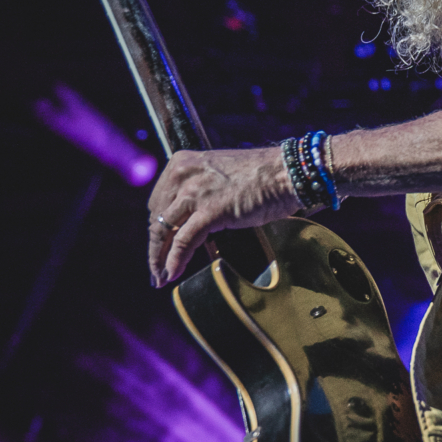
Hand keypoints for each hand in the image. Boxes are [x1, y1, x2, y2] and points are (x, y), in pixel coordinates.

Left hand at [147, 147, 299, 286]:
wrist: (286, 173)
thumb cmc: (261, 175)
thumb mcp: (218, 176)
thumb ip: (199, 191)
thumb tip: (190, 220)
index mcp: (181, 164)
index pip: (158, 202)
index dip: (157, 228)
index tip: (159, 246)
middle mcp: (182, 175)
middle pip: (157, 219)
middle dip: (155, 247)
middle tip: (156, 268)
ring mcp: (195, 193)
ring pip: (165, 232)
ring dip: (159, 259)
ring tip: (160, 278)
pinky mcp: (210, 211)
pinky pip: (184, 241)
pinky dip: (175, 261)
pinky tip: (172, 274)